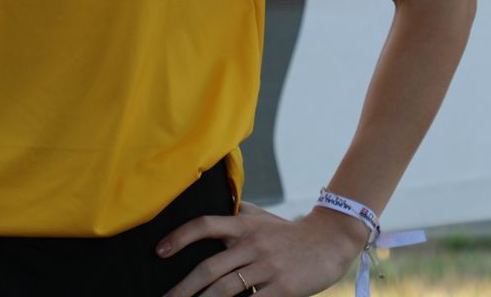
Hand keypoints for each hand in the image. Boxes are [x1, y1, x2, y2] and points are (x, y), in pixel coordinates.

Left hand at [157, 201, 369, 296]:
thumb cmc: (290, 233)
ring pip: (225, 289)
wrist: (331, 241)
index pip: (206, 224)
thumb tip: (215, 203)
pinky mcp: (282, 288)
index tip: (160, 251)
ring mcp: (267, 267)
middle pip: (209, 268)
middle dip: (183, 289)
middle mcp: (253, 244)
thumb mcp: (263, 218)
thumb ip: (239, 212)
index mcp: (245, 226)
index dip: (181, 237)